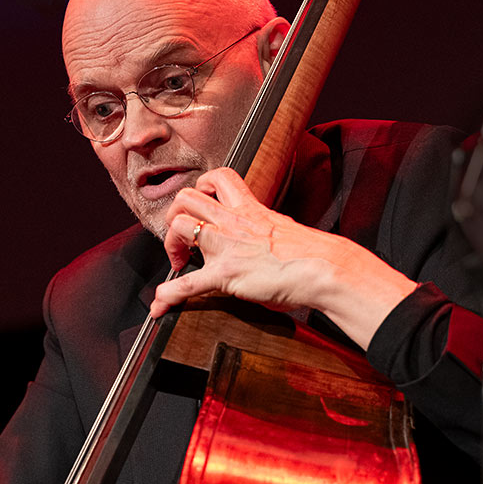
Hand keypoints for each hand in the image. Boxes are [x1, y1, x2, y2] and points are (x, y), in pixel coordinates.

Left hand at [149, 167, 416, 350]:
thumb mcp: (283, 231)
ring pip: (180, 226)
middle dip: (174, 216)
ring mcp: (226, 246)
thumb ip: (264, 232)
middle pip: (186, 197)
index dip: (201, 187)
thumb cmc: (310, 254)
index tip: (199, 205)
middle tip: (182, 239)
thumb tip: (261, 244)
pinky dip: (169, 294)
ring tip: (177, 262)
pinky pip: (187, 283)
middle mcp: (233, 222)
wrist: (322, 266)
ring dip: (169, 244)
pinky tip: (160, 305)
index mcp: (249, 209)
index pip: (218, 178)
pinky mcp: (226, 274)